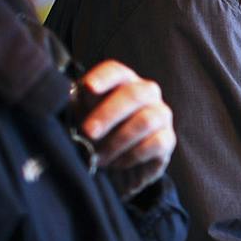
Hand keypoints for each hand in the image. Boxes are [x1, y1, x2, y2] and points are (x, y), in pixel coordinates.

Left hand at [76, 59, 177, 197]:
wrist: (117, 168)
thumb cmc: (98, 135)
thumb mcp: (83, 118)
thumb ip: (79, 105)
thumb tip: (72, 96)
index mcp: (123, 82)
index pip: (116, 71)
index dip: (103, 78)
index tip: (89, 87)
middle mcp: (147, 93)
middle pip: (133, 94)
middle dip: (108, 114)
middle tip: (88, 132)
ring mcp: (161, 115)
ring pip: (145, 121)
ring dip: (118, 141)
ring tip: (99, 157)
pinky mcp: (168, 139)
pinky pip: (155, 143)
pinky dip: (133, 155)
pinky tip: (118, 163)